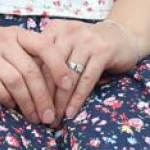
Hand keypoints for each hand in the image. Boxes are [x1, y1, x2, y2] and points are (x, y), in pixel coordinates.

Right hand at [0, 24, 57, 125]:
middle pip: (31, 70)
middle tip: (49, 116)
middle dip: (43, 96)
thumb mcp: (9, 44)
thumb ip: (28, 57)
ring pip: (15, 79)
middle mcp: (5, 41)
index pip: (45, 46)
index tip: (67, 86)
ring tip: (34, 118)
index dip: (58, 66)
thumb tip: (55, 85)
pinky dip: (6, 98)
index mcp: (18, 34)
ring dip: (27, 102)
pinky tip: (12, 108)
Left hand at [33, 18, 147, 121]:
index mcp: (55, 29)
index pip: (37, 59)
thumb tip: (27, 88)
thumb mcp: (66, 45)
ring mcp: (87, 41)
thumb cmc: (88, 46)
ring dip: (60, 101)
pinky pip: (86, 80)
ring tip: (55, 119)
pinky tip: (70, 112)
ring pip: (67, 76)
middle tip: (40, 117)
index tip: (28, 105)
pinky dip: (77, 99)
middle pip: (50, 68)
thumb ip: (48, 59)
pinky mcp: (103, 52)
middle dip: (44, 96)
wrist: (123, 35)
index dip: (31, 84)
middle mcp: (69, 32)